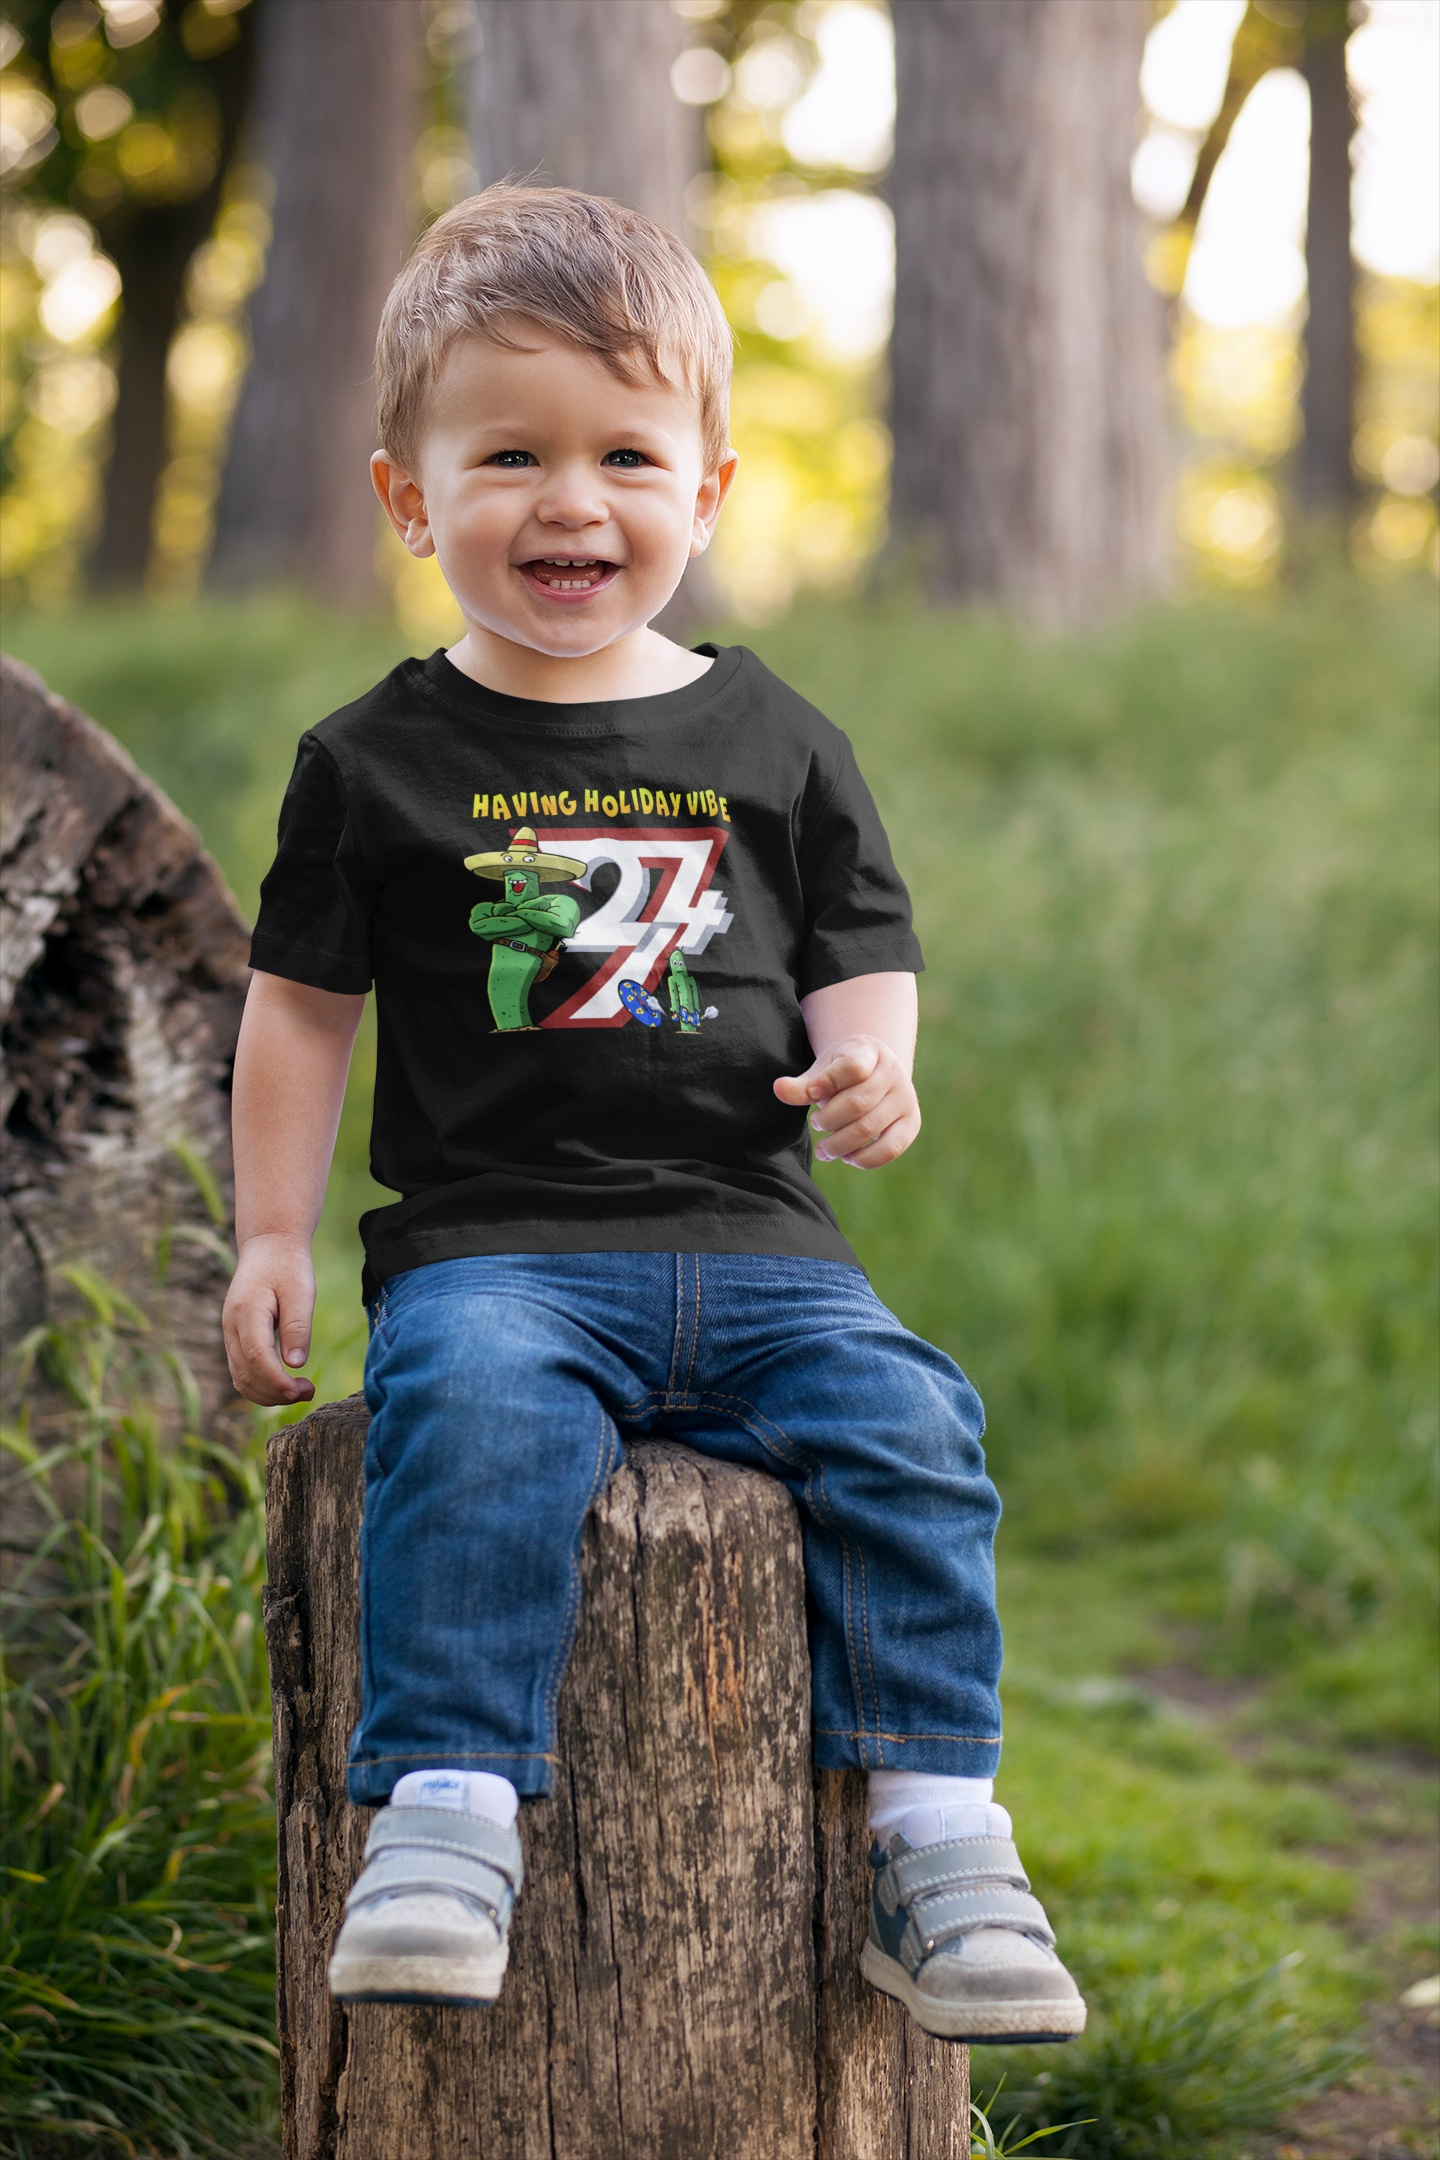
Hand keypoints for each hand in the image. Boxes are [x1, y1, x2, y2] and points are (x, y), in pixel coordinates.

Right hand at [222, 1232, 317, 1405]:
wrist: (268, 1247)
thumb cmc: (287, 1266)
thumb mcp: (300, 1291)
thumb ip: (297, 1326)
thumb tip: (295, 1365)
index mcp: (246, 1311)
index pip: (256, 1357)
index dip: (276, 1381)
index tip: (301, 1391)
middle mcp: (231, 1326)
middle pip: (245, 1374)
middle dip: (276, 1393)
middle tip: (310, 1391)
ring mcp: (230, 1334)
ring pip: (241, 1378)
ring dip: (269, 1394)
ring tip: (302, 1391)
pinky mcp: (235, 1339)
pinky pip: (242, 1372)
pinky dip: (261, 1386)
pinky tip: (286, 1385)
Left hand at [773, 1035, 920, 1167]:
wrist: (875, 1072)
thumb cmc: (842, 1073)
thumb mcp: (821, 1070)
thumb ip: (802, 1085)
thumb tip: (779, 1089)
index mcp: (869, 1051)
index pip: (852, 1067)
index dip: (827, 1083)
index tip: (811, 1094)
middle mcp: (894, 1072)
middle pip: (858, 1103)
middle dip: (828, 1120)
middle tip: (815, 1123)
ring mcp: (906, 1098)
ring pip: (870, 1127)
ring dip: (840, 1144)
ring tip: (824, 1148)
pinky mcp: (911, 1123)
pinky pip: (890, 1148)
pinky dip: (864, 1158)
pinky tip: (847, 1157)